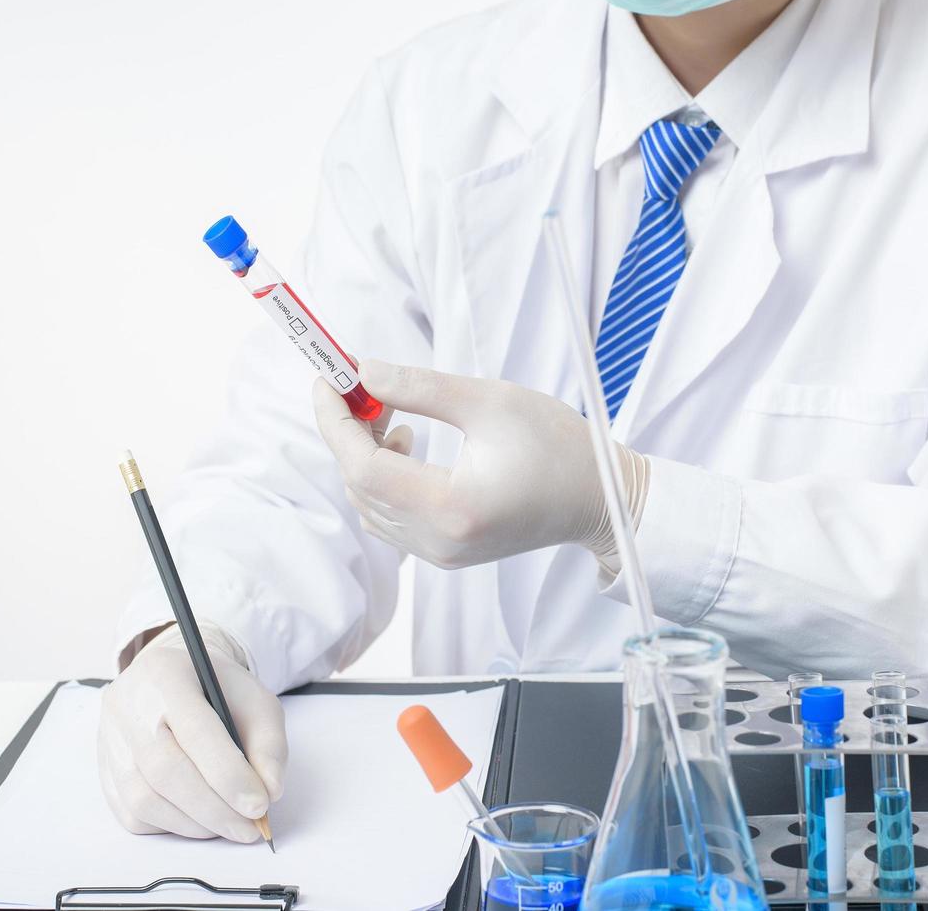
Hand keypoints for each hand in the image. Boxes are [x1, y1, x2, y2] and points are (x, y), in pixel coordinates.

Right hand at [98, 622, 286, 839]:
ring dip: (194, 823)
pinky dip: (170, 826)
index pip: (196, 732)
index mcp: (167, 675)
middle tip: (249, 829)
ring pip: (145, 799)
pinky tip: (198, 819)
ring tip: (228, 825)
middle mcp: (128, 705)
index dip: (229, 775)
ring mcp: (109, 739)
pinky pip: (132, 814)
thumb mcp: (256, 700)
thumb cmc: (218, 691)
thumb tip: (269, 793)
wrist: (175, 678)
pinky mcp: (104, 769)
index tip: (259, 805)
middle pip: (165, 771)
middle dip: (214, 809)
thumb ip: (269, 744)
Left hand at [312, 360, 646, 568]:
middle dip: (349, 431)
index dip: (336, 421)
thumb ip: (420, 388)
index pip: (364, 468)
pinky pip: (389, 517)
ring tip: (390, 411)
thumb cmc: (557, 445)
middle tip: (361, 384)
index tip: (328, 379)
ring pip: (369, 504)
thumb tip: (363, 372)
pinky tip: (407, 444)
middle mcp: (439, 542)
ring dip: (364, 454)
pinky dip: (383, 478)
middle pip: (361, 487)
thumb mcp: (490, 402)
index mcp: (452, 508)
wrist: (599, 499)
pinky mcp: (445, 553)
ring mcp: (440, 554)